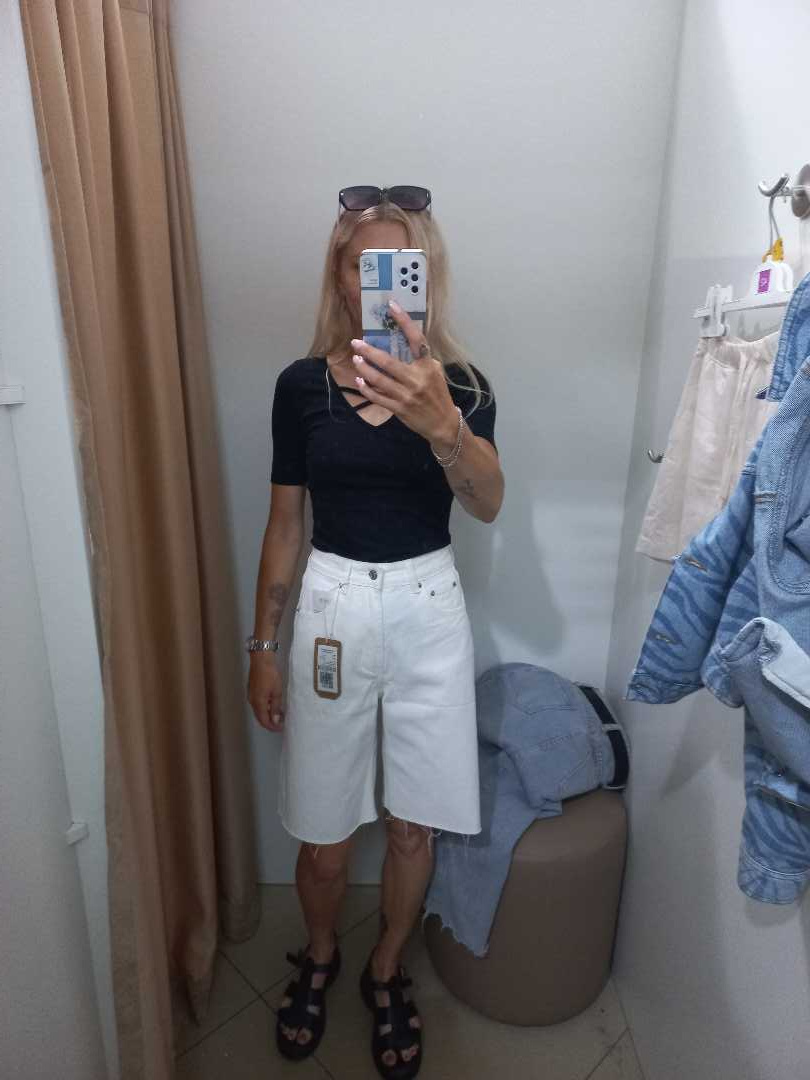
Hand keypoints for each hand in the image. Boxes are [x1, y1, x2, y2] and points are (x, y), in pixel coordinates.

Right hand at [247, 654, 284, 732]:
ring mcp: (251, 695)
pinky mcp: (252, 690)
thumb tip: (275, 720)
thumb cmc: (270, 675)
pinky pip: (258, 703)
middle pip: (260, 717)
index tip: (281, 728)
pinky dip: (265, 707)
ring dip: (267, 714)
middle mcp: (252, 701)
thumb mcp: (276, 692)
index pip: (264, 721)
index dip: (272, 727)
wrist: (261, 660)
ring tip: (279, 714)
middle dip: (270, 722)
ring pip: (259, 710)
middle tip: (280, 723)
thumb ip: (276, 707)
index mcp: (258, 703)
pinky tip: (272, 704)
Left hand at [349, 301, 458, 446]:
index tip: (392, 306)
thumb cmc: (438, 394)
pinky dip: (366, 388)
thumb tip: (404, 344)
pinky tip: (359, 381)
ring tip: (355, 359)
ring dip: (364, 368)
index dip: (404, 321)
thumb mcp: (436, 373)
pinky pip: (378, 397)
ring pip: (379, 380)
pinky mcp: (399, 409)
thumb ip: (422, 360)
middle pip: (388, 362)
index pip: (416, 339)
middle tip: (355, 342)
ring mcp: (407, 395)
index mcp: (428, 366)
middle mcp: (417, 379)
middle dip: (369, 351)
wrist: (442, 424)